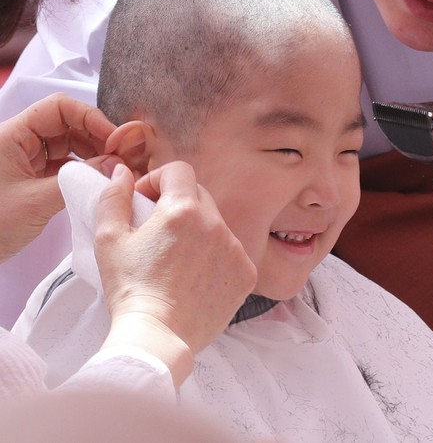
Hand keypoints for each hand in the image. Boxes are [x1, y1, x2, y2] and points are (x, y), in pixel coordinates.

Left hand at [0, 93, 116, 262]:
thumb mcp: (36, 201)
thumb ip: (78, 180)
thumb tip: (114, 164)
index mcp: (11, 135)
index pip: (59, 108)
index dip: (90, 118)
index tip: (113, 139)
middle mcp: (18, 141)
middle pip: (67, 124)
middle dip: (95, 137)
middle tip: (119, 157)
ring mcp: (24, 159)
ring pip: (67, 144)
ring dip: (91, 154)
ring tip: (111, 170)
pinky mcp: (29, 177)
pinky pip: (61, 164)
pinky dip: (81, 170)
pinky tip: (95, 180)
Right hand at [95, 161, 256, 386]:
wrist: (157, 337)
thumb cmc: (130, 288)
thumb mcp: (109, 239)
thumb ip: (114, 197)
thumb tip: (122, 170)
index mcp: (183, 209)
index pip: (179, 171)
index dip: (159, 179)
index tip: (147, 201)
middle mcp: (215, 223)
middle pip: (199, 195)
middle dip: (178, 204)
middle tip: (159, 232)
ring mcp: (235, 248)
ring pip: (216, 225)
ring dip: (198, 232)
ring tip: (177, 260)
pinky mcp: (247, 272)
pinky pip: (232, 251)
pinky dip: (216, 257)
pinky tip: (196, 278)